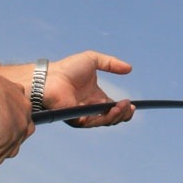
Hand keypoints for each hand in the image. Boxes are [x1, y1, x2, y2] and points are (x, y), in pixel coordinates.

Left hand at [0, 51, 134, 127]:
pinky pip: (95, 122)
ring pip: (106, 122)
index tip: (132, 104)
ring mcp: (85, 115)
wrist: (50, 77)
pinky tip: (113, 108)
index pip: (114, 108)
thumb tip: (130, 68)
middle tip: (129, 106)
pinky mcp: (77, 120)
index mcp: (96, 97)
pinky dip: (106, 117)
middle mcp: (91, 108)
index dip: (124, 108)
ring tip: (123, 106)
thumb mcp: (93, 60)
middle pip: (113, 117)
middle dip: (124, 114)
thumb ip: (111, 63)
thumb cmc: (67, 68)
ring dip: (118, 115)